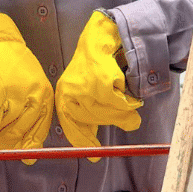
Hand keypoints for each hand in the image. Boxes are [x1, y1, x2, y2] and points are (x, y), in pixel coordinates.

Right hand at [0, 12, 53, 162]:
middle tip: (2, 147)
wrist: (0, 43)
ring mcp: (16, 91)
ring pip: (6, 125)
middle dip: (11, 142)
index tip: (26, 158)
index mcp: (45, 94)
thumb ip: (32, 115)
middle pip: (22, 129)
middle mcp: (34, 93)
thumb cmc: (16, 68)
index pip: (41, 128)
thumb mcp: (32, 88)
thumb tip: (29, 152)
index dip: (31, 145)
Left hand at [55, 10, 142, 161]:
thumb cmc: (96, 65)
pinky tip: (127, 89)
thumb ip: (90, 118)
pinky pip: (119, 102)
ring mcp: (84, 87)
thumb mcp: (88, 93)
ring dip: (123, 108)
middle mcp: (69, 92)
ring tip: (129, 99)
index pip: (71, 125)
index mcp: (63, 96)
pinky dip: (128, 99)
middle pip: (94, 119)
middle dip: (113, 118)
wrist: (104, 35)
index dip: (84, 141)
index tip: (95, 155)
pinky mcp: (100, 82)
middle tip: (127, 117)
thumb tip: (94, 152)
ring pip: (109, 112)